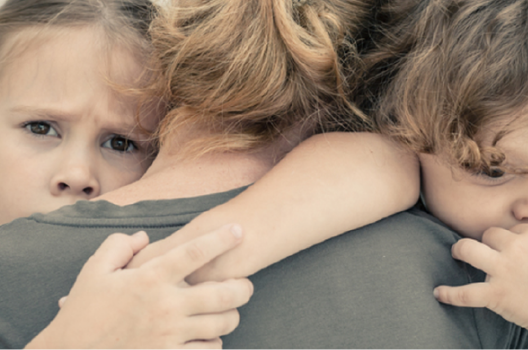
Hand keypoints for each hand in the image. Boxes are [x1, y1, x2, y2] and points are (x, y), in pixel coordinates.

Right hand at [26, 224, 252, 349]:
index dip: (220, 239)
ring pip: (221, 324)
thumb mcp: (95, 271)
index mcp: (149, 279)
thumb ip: (119, 246)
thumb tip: (144, 237)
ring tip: (228, 311)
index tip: (238, 230)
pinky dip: (214, 343)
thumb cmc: (83, 312)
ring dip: (230, 316)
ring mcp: (169, 336)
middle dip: (243, 286)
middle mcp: (165, 306)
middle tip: (247, 283)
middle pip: (222, 294)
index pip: (193, 253)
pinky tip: (209, 336)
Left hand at [434, 224, 527, 328]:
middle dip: (486, 240)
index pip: (513, 228)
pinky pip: (465, 293)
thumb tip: (523, 217)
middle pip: (488, 234)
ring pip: (469, 249)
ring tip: (456, 253)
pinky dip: (450, 294)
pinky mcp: (496, 295)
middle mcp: (516, 249)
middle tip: (484, 250)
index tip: (510, 246)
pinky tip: (438, 293)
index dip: (510, 237)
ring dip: (460, 249)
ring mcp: (503, 271)